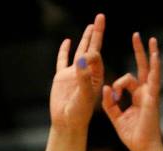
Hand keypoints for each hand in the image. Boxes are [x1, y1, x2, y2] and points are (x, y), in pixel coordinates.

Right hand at [49, 13, 105, 131]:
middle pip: (93, 47)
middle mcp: (86, 72)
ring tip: (91, 25)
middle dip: (97, 32)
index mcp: (96, 75)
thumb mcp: (84, 96)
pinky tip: (67, 41)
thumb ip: (83, 77)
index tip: (85, 60)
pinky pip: (62, 61)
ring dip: (86, 38)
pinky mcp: (61, 77)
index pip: (96, 56)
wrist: (66, 123)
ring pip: (80, 51)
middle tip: (101, 16)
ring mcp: (74, 73)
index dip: (92, 54)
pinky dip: (64, 51)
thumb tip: (82, 59)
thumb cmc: (79, 113)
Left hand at [102, 33, 162, 150]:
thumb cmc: (131, 134)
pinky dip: (155, 68)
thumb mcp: (116, 117)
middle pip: (142, 67)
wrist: (142, 146)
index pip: (127, 80)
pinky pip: (154, 80)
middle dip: (139, 51)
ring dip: (149, 54)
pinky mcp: (152, 98)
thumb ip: (109, 103)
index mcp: (136, 96)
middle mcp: (145, 91)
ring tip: (150, 39)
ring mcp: (150, 93)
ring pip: (149, 70)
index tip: (112, 96)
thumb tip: (105, 87)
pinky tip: (155, 56)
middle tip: (136, 35)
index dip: (117, 85)